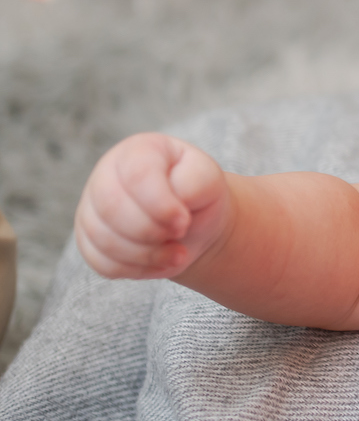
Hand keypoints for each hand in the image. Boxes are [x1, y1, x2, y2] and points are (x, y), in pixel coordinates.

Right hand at [75, 133, 229, 279]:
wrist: (193, 221)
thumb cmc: (198, 193)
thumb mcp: (208, 179)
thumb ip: (194, 183)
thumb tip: (173, 208)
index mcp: (138, 151)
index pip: (137, 175)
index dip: (160, 205)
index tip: (183, 221)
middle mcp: (106, 175)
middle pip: (112, 208)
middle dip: (151, 231)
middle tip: (180, 234)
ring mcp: (92, 208)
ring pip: (105, 240)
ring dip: (147, 255)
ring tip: (178, 254)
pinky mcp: (89, 241)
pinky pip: (103, 263)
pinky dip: (136, 270)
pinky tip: (160, 262)